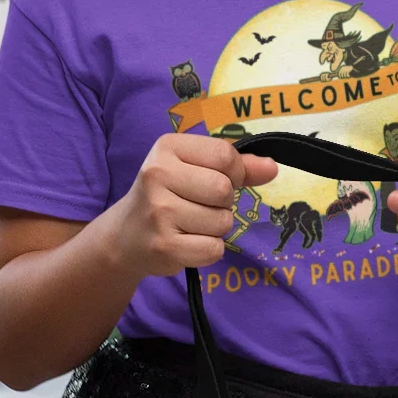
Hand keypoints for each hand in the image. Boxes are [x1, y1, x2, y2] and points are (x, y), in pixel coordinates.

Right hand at [116, 133, 276, 277]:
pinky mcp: (164, 245)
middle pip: (224, 190)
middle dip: (223, 203)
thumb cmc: (168, 196)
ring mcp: (159, 211)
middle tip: (199, 205)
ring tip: (189, 224)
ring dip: (215, 228)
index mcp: (167, 147)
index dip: (233, 173)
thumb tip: (272, 168)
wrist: (125, 236)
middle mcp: (157, 174)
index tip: (214, 180)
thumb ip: (237, 167)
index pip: (225, 155)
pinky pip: (214, 249)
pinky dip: (208, 250)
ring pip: (222, 221)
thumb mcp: (195, 169)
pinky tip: (187, 242)